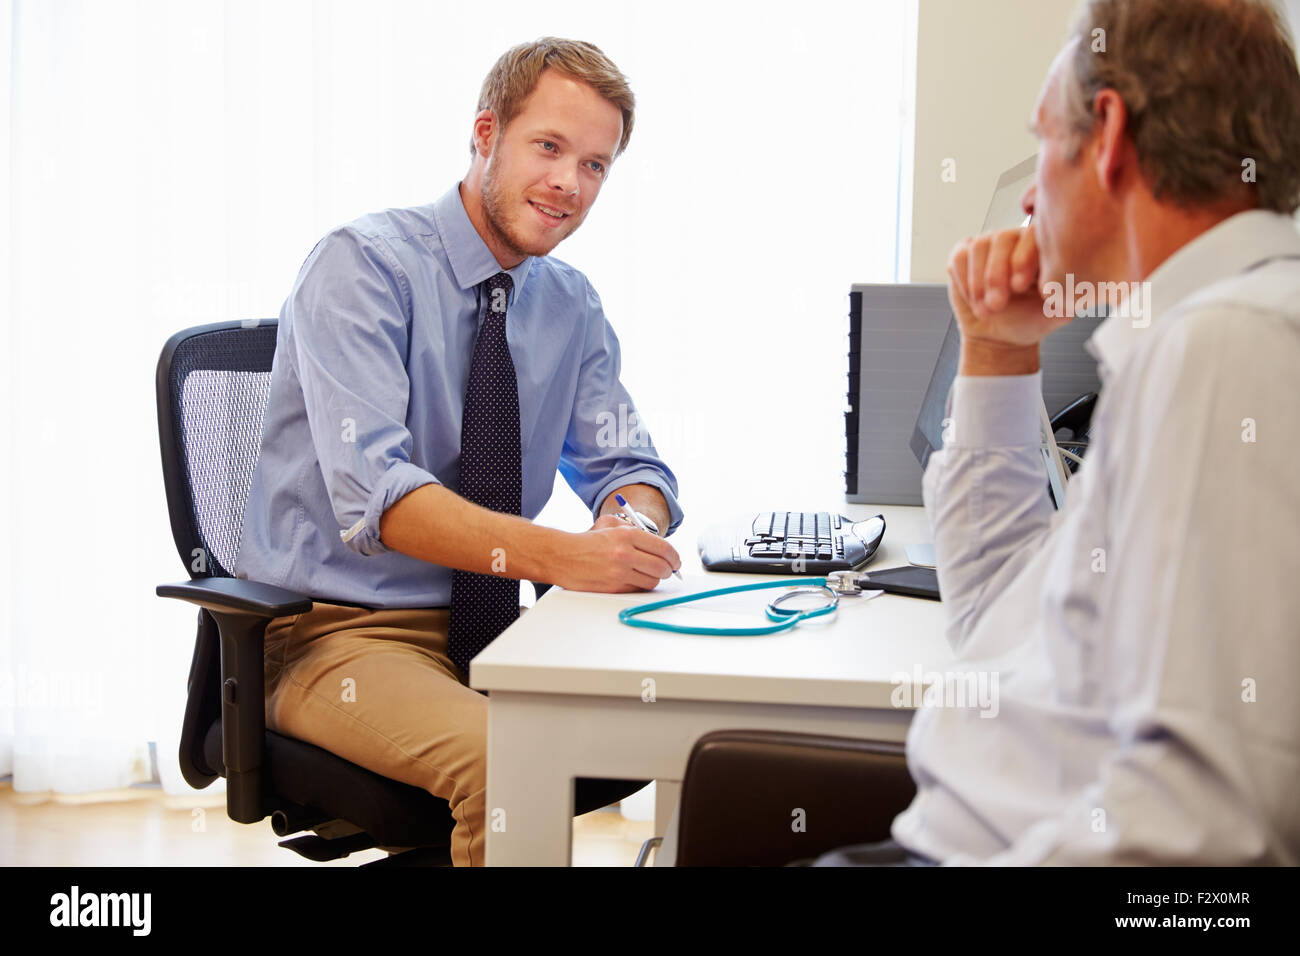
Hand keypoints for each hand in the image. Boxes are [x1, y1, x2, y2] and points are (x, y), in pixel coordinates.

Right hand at [560, 519, 680, 591]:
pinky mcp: (613, 587)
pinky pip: (638, 589)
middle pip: (662, 567)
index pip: (664, 548)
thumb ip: (634, 528)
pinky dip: (640, 585)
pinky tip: (634, 578)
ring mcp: (619, 572)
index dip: (674, 556)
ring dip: (655, 578)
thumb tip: (658, 543)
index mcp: (627, 535)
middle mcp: (625, 553)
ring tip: (648, 573)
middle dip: (669, 570)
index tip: (675, 561)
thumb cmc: (587, 541)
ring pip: (652, 581)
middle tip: (668, 569)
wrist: (562, 556)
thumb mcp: (609, 524)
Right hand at [947, 224, 1067, 351]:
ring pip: (978, 247)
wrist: (1001, 336)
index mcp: (1040, 247)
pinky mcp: (963, 255)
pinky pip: (959, 258)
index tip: (1019, 287)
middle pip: (1001, 238)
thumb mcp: (1058, 312)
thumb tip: (1078, 284)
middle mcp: (1014, 239)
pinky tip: (974, 300)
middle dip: (996, 275)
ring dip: (978, 282)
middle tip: (997, 305)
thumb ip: (1069, 295)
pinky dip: (963, 282)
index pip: (1033, 235)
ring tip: (986, 309)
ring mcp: (988, 244)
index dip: (1023, 258)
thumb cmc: (1031, 320)